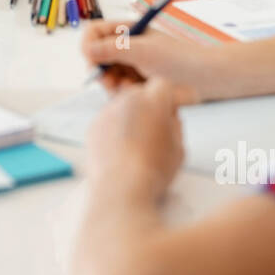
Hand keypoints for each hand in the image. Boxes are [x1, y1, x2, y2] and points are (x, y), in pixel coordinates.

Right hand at [80, 20, 206, 101]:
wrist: (206, 79)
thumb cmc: (179, 60)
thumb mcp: (144, 52)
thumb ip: (114, 49)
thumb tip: (87, 50)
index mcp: (128, 30)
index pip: (94, 32)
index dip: (89, 45)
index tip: (92, 61)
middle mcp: (126, 46)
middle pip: (96, 56)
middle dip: (100, 69)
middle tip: (110, 82)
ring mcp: (130, 64)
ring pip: (105, 74)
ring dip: (112, 83)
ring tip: (128, 89)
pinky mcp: (135, 82)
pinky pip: (116, 88)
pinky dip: (121, 92)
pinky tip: (136, 94)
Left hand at [85, 78, 184, 198]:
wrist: (120, 188)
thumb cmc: (152, 170)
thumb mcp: (178, 148)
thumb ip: (175, 126)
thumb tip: (170, 119)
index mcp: (153, 100)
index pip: (164, 85)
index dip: (173, 95)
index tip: (180, 103)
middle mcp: (128, 99)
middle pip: (142, 93)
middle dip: (151, 104)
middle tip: (160, 124)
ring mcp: (108, 112)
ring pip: (123, 106)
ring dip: (132, 116)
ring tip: (140, 142)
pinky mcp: (94, 126)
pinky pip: (109, 121)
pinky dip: (116, 130)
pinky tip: (123, 149)